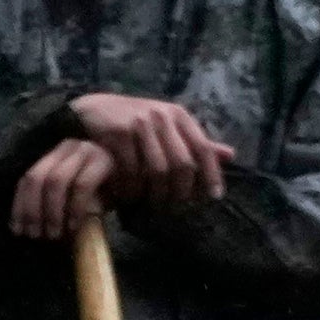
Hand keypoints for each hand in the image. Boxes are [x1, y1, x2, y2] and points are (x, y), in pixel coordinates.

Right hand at [7, 94, 234, 241]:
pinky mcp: (118, 133)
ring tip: (152, 206)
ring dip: (155, 195)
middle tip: (174, 207)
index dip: (211, 175)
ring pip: (158, 171)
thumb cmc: (133, 123)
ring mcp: (139, 124)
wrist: (88, 112)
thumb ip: (195, 142)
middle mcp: (162, 117)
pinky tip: (129, 197)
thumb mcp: (167, 127)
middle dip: (180, 192)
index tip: (213, 198)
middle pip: (182, 165)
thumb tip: (231, 155)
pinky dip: (132, 190)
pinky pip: (132, 171)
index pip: (203, 148)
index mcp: (178, 115)